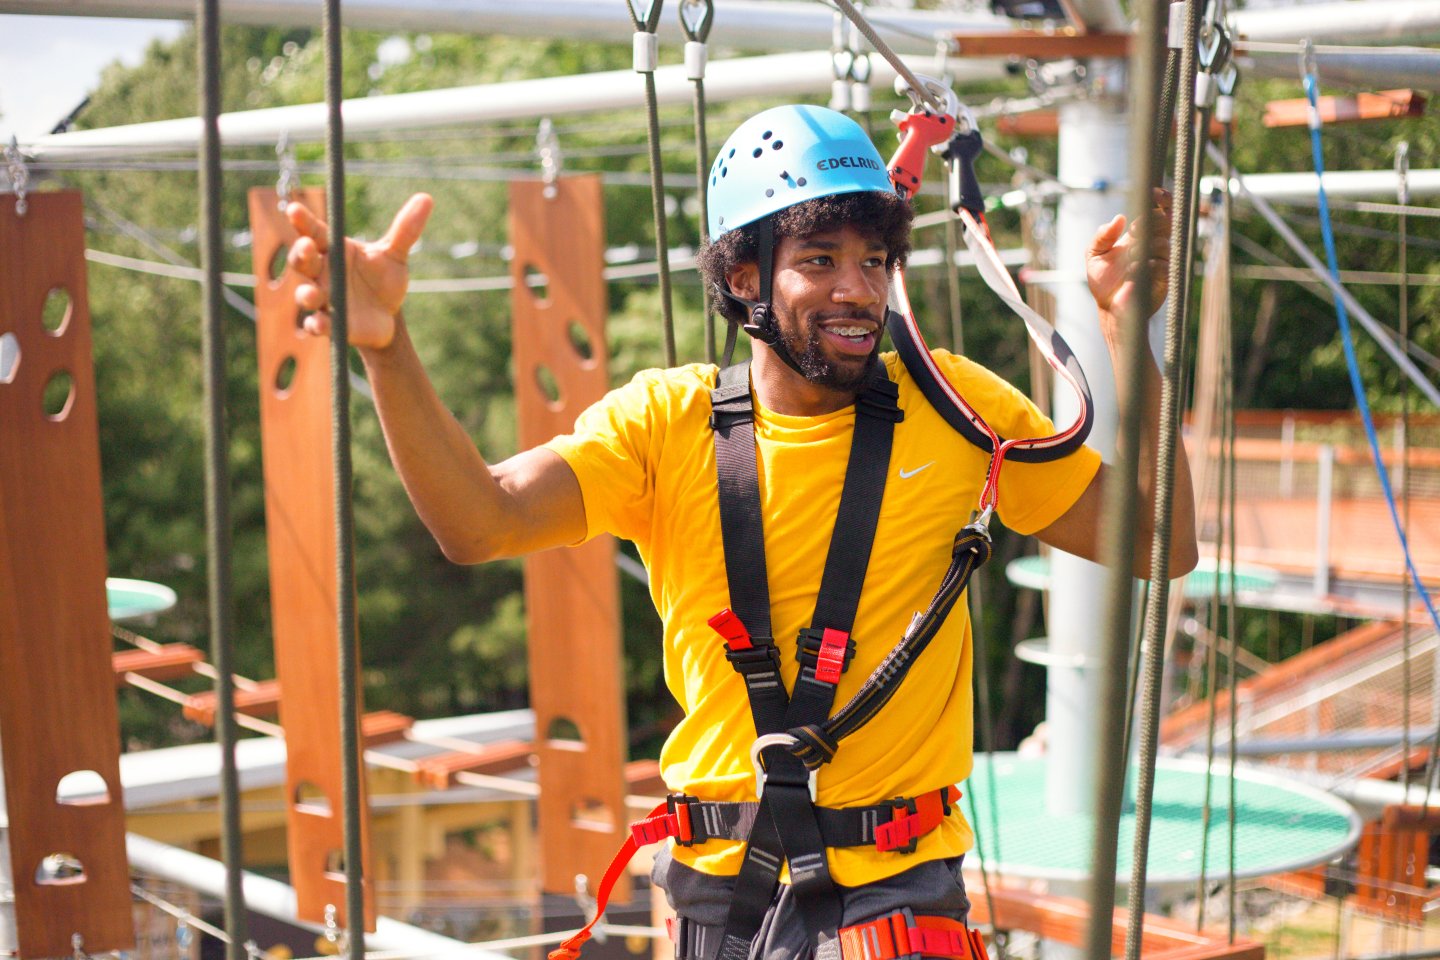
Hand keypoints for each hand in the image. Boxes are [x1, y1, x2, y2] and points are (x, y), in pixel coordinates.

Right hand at [287, 192, 433, 349]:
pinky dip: (316, 325)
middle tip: (307, 246)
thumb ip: (405, 230)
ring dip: (306, 294)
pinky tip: (320, 325)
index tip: (294, 209)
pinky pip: (316, 324)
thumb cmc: (384, 280)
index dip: (303, 221)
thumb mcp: (395, 255)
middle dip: (301, 253)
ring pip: (305, 294)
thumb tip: (426, 198)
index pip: (314, 231)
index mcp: (334, 250)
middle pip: (302, 261)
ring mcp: (324, 299)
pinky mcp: (330, 324)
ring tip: (313, 294)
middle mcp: (323, 273)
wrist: (389, 316)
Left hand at [1086, 188, 1171, 319]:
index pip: (1158, 211)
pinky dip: (1148, 265)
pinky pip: (1162, 266)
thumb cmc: (1103, 280)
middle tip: (1135, 230)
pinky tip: (1134, 270)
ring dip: (1144, 247)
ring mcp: (1160, 261)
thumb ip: (1102, 235)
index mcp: (1140, 235)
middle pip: (1166, 222)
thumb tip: (1118, 218)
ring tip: (1128, 258)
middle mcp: (1154, 245)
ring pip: (1163, 243)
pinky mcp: (1163, 279)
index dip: (1161, 199)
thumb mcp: (1094, 254)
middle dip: (1152, 220)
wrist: (1109, 308)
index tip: (1154, 192)